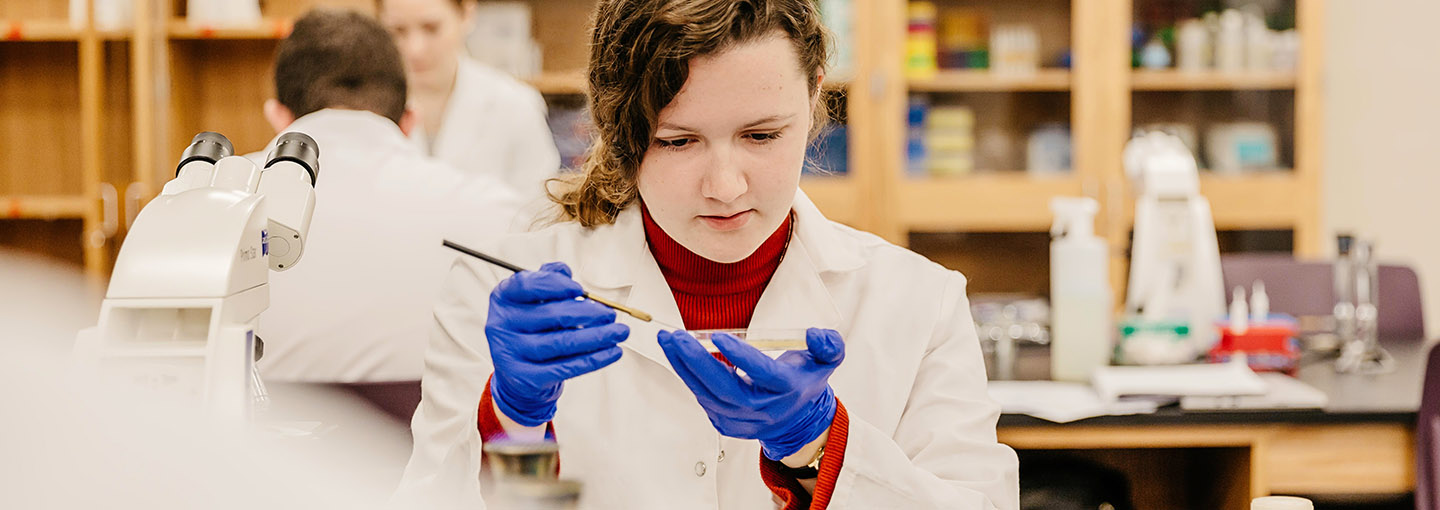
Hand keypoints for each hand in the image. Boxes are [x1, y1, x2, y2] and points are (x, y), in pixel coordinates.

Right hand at [486, 262, 628, 426]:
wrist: (516, 372)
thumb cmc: (531, 328)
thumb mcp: (534, 299)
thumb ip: (549, 280)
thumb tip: (565, 273)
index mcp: (503, 297)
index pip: (527, 285)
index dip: (555, 286)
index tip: (580, 290)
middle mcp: (502, 324)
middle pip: (551, 315)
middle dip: (588, 313)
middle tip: (610, 314)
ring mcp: (511, 353)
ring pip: (562, 342)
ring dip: (597, 336)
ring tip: (620, 332)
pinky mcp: (526, 377)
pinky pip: (566, 368)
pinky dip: (593, 359)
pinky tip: (612, 352)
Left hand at [657, 327, 844, 459]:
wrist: (797, 419)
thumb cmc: (804, 381)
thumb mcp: (826, 361)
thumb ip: (828, 345)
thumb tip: (816, 334)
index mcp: (787, 390)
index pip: (762, 373)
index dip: (740, 355)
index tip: (718, 335)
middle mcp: (763, 409)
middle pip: (725, 389)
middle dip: (697, 362)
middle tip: (677, 337)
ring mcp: (742, 420)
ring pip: (707, 395)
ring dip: (683, 366)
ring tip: (668, 340)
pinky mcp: (726, 424)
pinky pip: (702, 398)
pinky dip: (687, 376)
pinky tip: (677, 355)